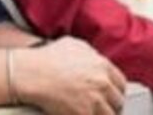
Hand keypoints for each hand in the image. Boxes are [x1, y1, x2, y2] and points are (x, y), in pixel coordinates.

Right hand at [12, 36, 126, 113]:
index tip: (112, 96)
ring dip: (103, 114)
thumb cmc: (47, 58)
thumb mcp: (74, 45)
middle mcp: (102, 83)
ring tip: (94, 113)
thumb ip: (91, 53)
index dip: (116, 92)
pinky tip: (82, 114)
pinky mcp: (84, 114)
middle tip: (103, 108)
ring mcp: (94, 100)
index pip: (121, 84)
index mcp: (102, 66)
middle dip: (111, 106)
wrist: (31, 74)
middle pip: (117, 102)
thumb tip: (96, 59)